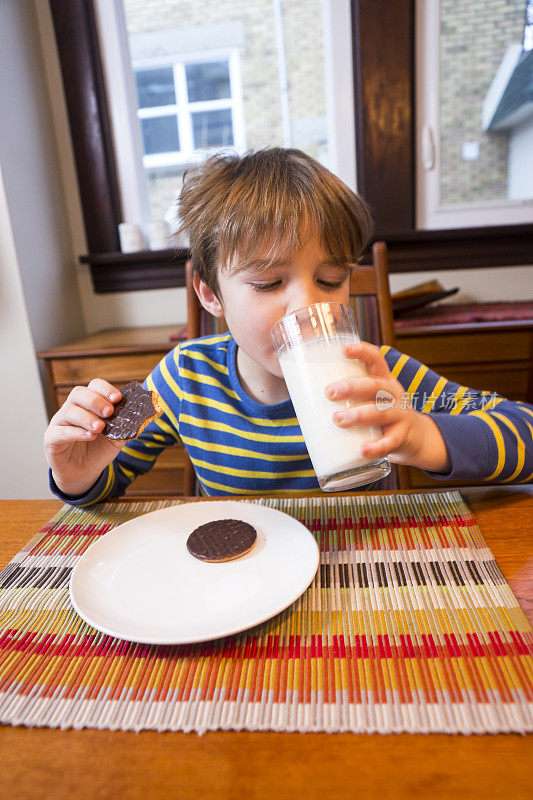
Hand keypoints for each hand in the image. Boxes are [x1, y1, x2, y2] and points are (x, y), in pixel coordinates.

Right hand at [44, 379, 124, 496]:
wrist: (84, 472)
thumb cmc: (99, 450)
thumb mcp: (117, 438)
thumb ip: (127, 426)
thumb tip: (143, 417)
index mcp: (88, 404)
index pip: (94, 386)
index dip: (105, 389)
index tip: (118, 398)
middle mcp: (71, 409)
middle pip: (78, 393)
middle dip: (96, 401)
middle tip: (109, 412)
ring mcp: (59, 423)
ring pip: (69, 411)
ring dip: (87, 417)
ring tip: (100, 427)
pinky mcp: (51, 439)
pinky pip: (60, 432)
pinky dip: (76, 432)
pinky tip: (90, 436)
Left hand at [324, 341, 450, 472]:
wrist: (413, 437)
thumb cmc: (378, 412)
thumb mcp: (368, 398)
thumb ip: (344, 394)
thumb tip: (299, 394)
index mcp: (383, 379)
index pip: (376, 359)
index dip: (361, 351)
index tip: (342, 349)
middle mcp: (394, 394)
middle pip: (374, 386)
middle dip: (351, 387)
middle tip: (329, 392)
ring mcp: (400, 415)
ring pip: (380, 412)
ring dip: (358, 415)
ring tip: (337, 419)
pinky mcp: (401, 437)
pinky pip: (389, 442)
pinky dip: (376, 447)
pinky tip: (363, 450)